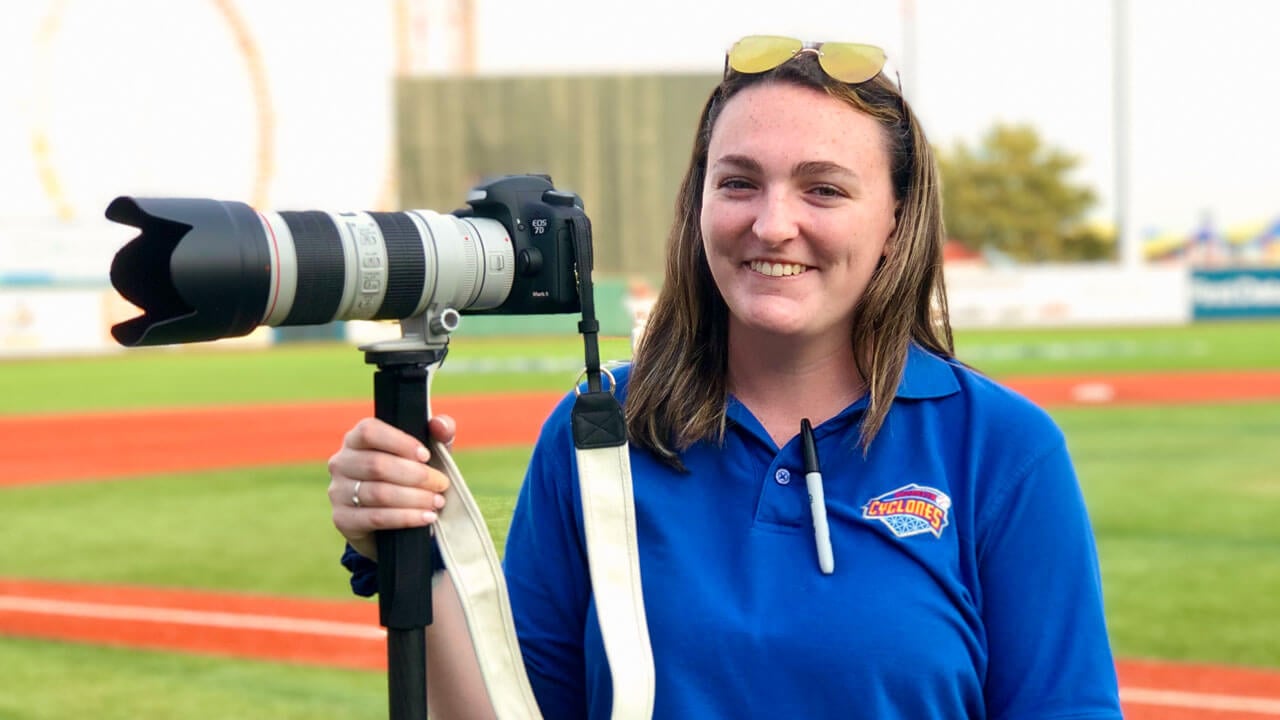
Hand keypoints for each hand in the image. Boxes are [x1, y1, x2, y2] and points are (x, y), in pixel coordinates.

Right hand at [328, 415, 456, 559]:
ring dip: (414, 498)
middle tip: (441, 484)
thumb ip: (439, 432)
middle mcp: (341, 462)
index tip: (426, 455)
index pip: (369, 431)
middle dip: (416, 475)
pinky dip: (406, 518)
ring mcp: (338, 492)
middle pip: (377, 465)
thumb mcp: (428, 452)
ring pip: (378, 493)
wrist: (391, 523)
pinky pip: (376, 518)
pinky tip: (426, 517)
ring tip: (437, 502)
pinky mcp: (342, 519)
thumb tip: (440, 425)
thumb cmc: (411, 476)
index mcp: (356, 439)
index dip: (400, 442)